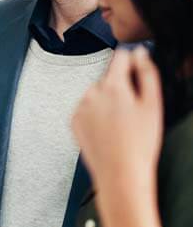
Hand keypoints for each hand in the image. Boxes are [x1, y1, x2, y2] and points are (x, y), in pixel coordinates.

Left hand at [72, 46, 162, 190]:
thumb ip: (147, 73)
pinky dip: (95, 114)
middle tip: (133, 109)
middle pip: (108, 77)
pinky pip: (86, 109)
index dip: (131, 60)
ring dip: (107, 101)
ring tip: (121, 123)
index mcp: (113, 86)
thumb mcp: (153, 105)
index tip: (137, 67)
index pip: (120, 56)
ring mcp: (80, 107)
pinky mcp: (73, 121)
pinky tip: (108, 129)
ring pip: (96, 94)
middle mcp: (91, 93)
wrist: (119, 173)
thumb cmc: (138, 144)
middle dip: (120, 86)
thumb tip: (141, 53)